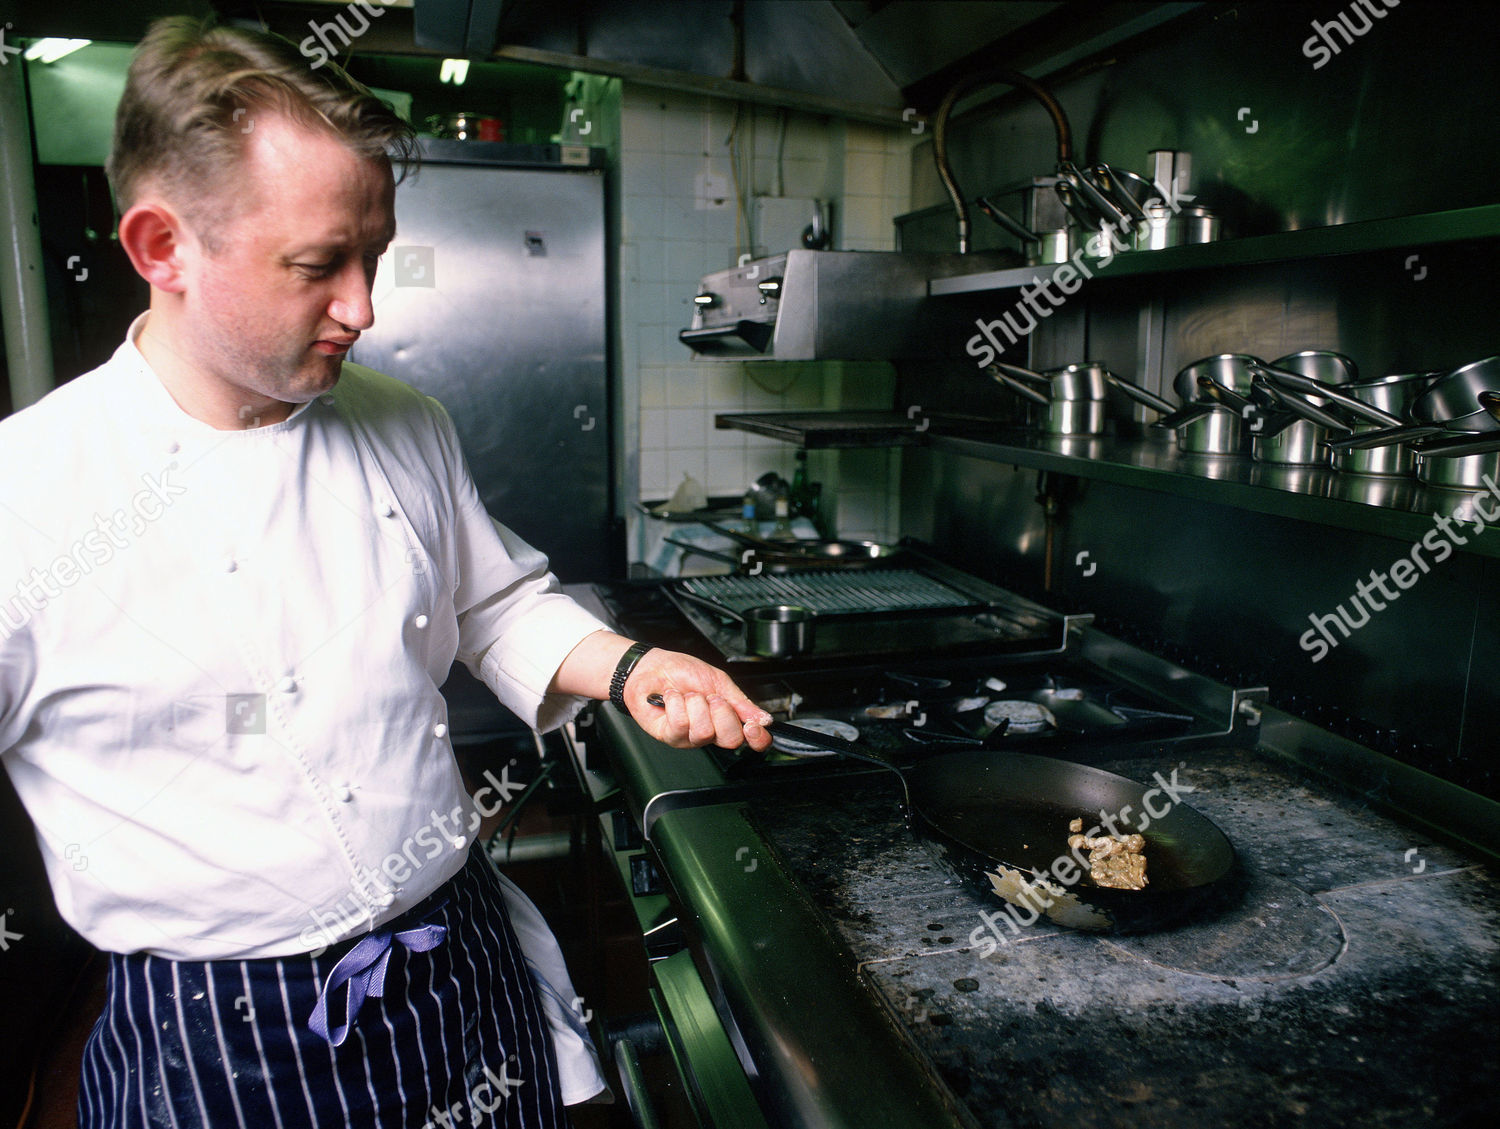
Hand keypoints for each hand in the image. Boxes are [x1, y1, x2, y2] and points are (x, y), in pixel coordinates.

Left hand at [622, 648, 772, 751]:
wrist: (653, 666)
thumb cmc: (682, 672)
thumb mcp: (719, 681)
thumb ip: (741, 702)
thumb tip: (763, 719)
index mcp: (728, 719)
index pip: (752, 740)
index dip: (757, 738)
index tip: (752, 726)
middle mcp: (711, 732)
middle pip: (731, 740)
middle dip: (722, 712)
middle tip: (711, 697)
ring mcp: (690, 737)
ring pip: (705, 732)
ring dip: (696, 704)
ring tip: (688, 695)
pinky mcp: (670, 736)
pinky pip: (681, 725)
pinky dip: (677, 703)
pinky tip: (672, 698)